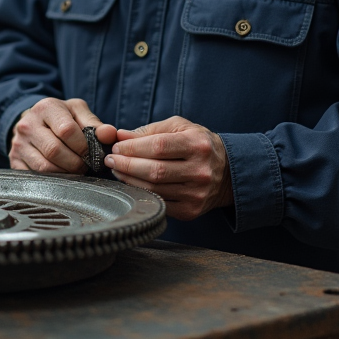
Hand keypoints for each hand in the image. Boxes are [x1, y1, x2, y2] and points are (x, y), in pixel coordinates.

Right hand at [9, 98, 118, 172]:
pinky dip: (52, 180)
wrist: (31, 122)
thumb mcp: (76, 112)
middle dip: (76, 163)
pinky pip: (35, 177)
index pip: (66, 130)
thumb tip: (110, 135)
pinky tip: (61, 174)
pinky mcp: (14, 161)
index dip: (83, 145)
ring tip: (75, 170)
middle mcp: (27, 125)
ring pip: (44, 167)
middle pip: (55, 151)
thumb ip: (94, 123)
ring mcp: (18, 144)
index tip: (91, 152)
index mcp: (46, 108)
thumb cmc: (60, 117)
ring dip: (65, 174)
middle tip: (85, 165)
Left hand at [105, 116, 233, 220]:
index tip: (116, 146)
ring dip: (129, 180)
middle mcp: (200, 171)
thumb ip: (150, 130)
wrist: (227, 172)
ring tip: (117, 170)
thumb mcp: (180, 128)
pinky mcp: (191, 210)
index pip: (158, 147)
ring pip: (154, 188)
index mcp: (197, 145)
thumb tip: (120, 135)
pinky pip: (159, 203)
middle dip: (126, 164)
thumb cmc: (198, 144)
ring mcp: (196, 193)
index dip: (132, 148)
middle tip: (111, 159)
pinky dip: (141, 193)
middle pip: (154, 170)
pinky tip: (131, 184)